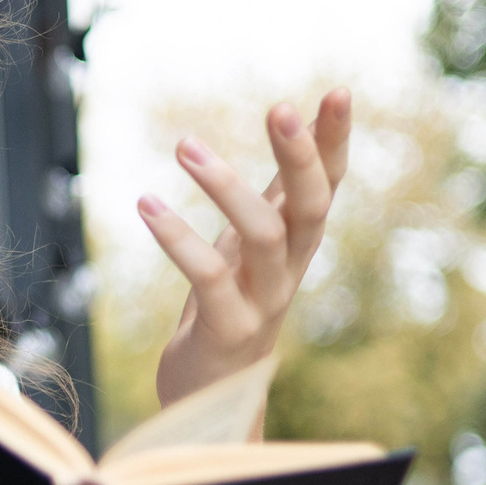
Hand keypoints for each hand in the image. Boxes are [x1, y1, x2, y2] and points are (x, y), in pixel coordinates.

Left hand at [140, 90, 351, 407]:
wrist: (212, 394)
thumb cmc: (231, 304)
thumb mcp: (254, 242)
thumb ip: (274, 193)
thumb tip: (295, 126)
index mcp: (298, 242)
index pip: (329, 184)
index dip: (336, 141)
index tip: (339, 91)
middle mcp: (291, 268)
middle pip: (312, 207)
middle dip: (300, 157)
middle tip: (280, 108)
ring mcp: (264, 300)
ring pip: (262, 236)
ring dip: (225, 187)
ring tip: (184, 144)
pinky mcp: (228, 328)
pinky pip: (207, 277)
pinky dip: (177, 237)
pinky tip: (147, 203)